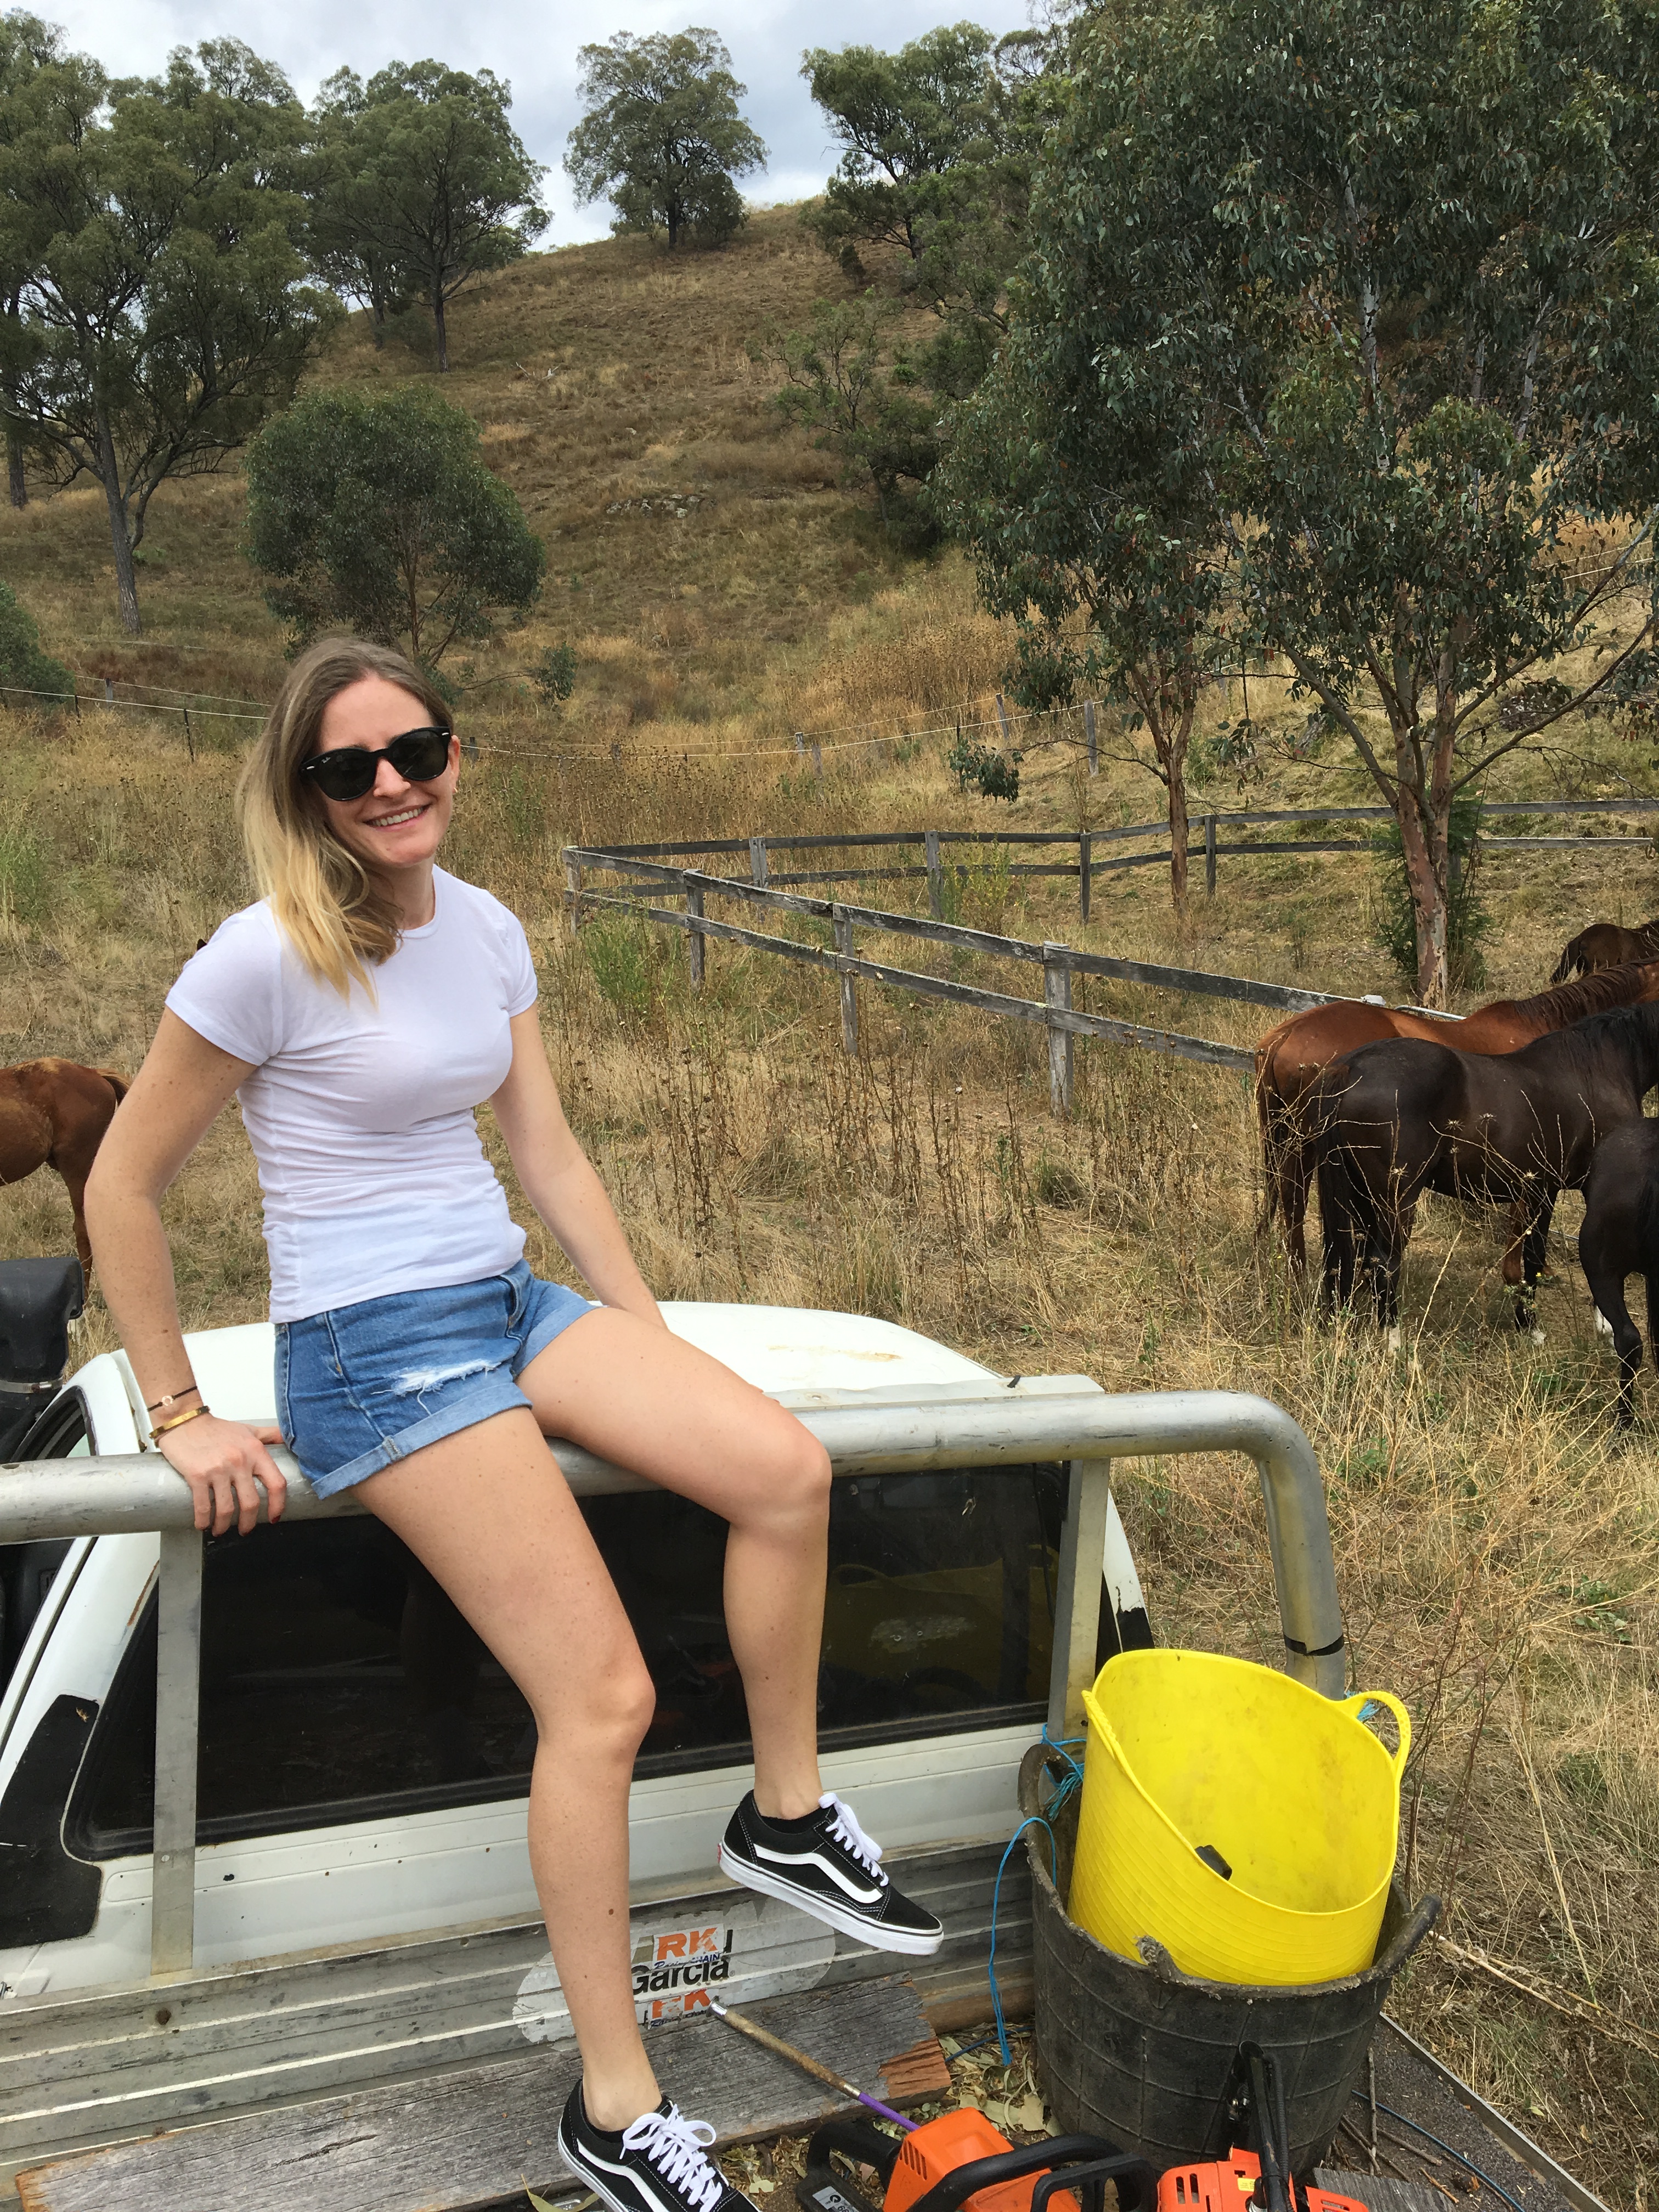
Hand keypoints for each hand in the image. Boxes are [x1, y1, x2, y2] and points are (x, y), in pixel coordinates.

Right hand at [159, 1414, 287, 1536]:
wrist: (184, 1421)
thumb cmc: (216, 1428)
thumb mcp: (249, 1430)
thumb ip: (270, 1435)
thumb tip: (289, 1439)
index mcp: (255, 1451)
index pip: (276, 1483)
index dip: (278, 1504)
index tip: (274, 1516)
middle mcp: (240, 1461)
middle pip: (251, 1502)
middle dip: (249, 1522)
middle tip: (245, 1529)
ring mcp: (218, 1469)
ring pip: (227, 1509)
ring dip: (224, 1526)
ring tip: (221, 1530)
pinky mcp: (197, 1475)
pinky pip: (203, 1506)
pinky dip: (203, 1521)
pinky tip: (203, 1525)